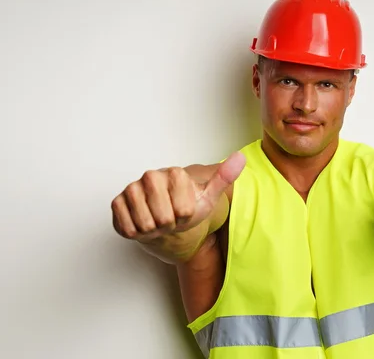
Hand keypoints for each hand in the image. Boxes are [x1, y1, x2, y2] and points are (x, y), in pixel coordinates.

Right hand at [111, 151, 245, 239]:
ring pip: (145, 225)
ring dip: (154, 230)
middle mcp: (151, 176)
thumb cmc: (187, 207)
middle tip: (171, 218)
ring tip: (158, 221)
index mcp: (175, 173)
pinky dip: (137, 233)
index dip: (186, 217)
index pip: (184, 210)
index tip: (185, 211)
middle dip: (170, 225)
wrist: (166, 219)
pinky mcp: (116, 203)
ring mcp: (131, 189)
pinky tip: (143, 223)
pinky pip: (127, 228)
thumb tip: (240, 158)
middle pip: (164, 218)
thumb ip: (224, 177)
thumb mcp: (209, 196)